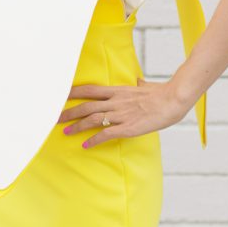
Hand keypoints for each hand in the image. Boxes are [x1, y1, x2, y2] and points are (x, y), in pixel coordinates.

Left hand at [57, 77, 186, 148]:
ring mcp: (121, 114)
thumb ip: (138, 85)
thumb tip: (137, 81)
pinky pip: (107, 134)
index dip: (73, 93)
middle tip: (54, 118)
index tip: (60, 96)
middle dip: (69, 112)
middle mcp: (116, 101)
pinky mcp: (128, 127)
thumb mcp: (146, 86)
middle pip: (86, 105)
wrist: (173, 99)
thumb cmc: (162, 93)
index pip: (90, 89)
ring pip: (93, 119)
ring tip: (65, 132)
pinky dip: (94, 139)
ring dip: (77, 126)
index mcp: (118, 90)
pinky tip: (85, 145)